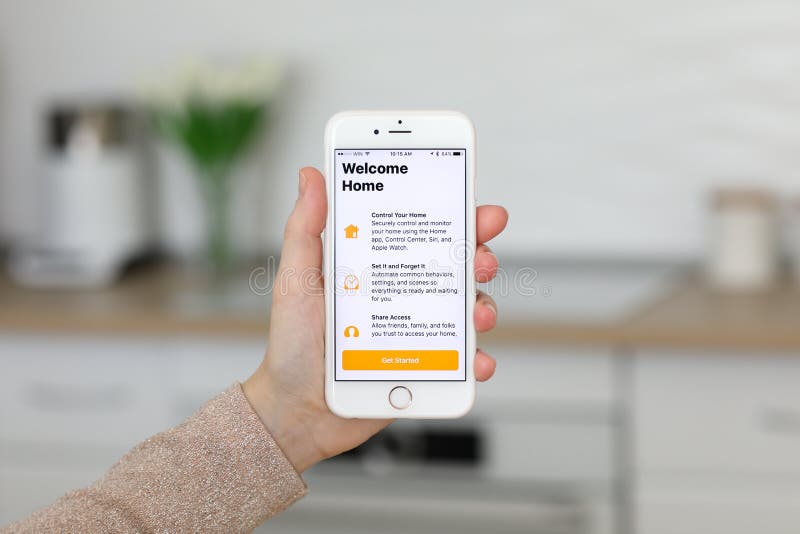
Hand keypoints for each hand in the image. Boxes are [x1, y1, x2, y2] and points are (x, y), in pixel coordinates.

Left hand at [243, 167, 507, 471]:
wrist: (297, 410)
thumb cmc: (293, 344)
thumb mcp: (295, 281)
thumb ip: (305, 230)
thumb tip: (310, 177)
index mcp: (376, 266)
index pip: (420, 230)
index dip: (451, 211)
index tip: (470, 199)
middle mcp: (403, 293)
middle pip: (454, 264)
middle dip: (480, 253)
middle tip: (481, 256)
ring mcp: (418, 330)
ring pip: (466, 308)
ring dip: (483, 304)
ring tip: (477, 313)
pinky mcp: (427, 367)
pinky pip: (462, 360)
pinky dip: (476, 360)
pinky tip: (476, 361)